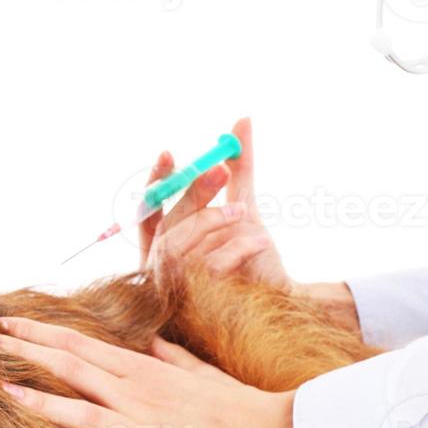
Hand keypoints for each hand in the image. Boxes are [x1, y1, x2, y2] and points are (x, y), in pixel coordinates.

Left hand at [0, 317, 316, 427]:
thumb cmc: (240, 407)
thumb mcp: (201, 372)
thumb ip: (169, 356)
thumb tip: (148, 341)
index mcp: (145, 372)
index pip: (81, 345)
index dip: (39, 333)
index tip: (6, 321)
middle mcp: (137, 398)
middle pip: (71, 369)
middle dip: (24, 353)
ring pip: (81, 415)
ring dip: (40, 403)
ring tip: (2, 391)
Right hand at [138, 117, 290, 287]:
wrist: (277, 307)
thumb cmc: (253, 261)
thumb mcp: (246, 211)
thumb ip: (239, 170)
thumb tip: (243, 121)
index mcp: (165, 243)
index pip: (150, 208)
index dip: (156, 182)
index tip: (168, 154)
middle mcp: (162, 261)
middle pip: (169, 220)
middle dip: (193, 192)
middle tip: (220, 169)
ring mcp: (175, 283)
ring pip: (188, 239)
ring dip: (219, 221)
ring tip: (246, 215)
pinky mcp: (195, 300)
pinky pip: (212, 262)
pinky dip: (238, 247)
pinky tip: (260, 242)